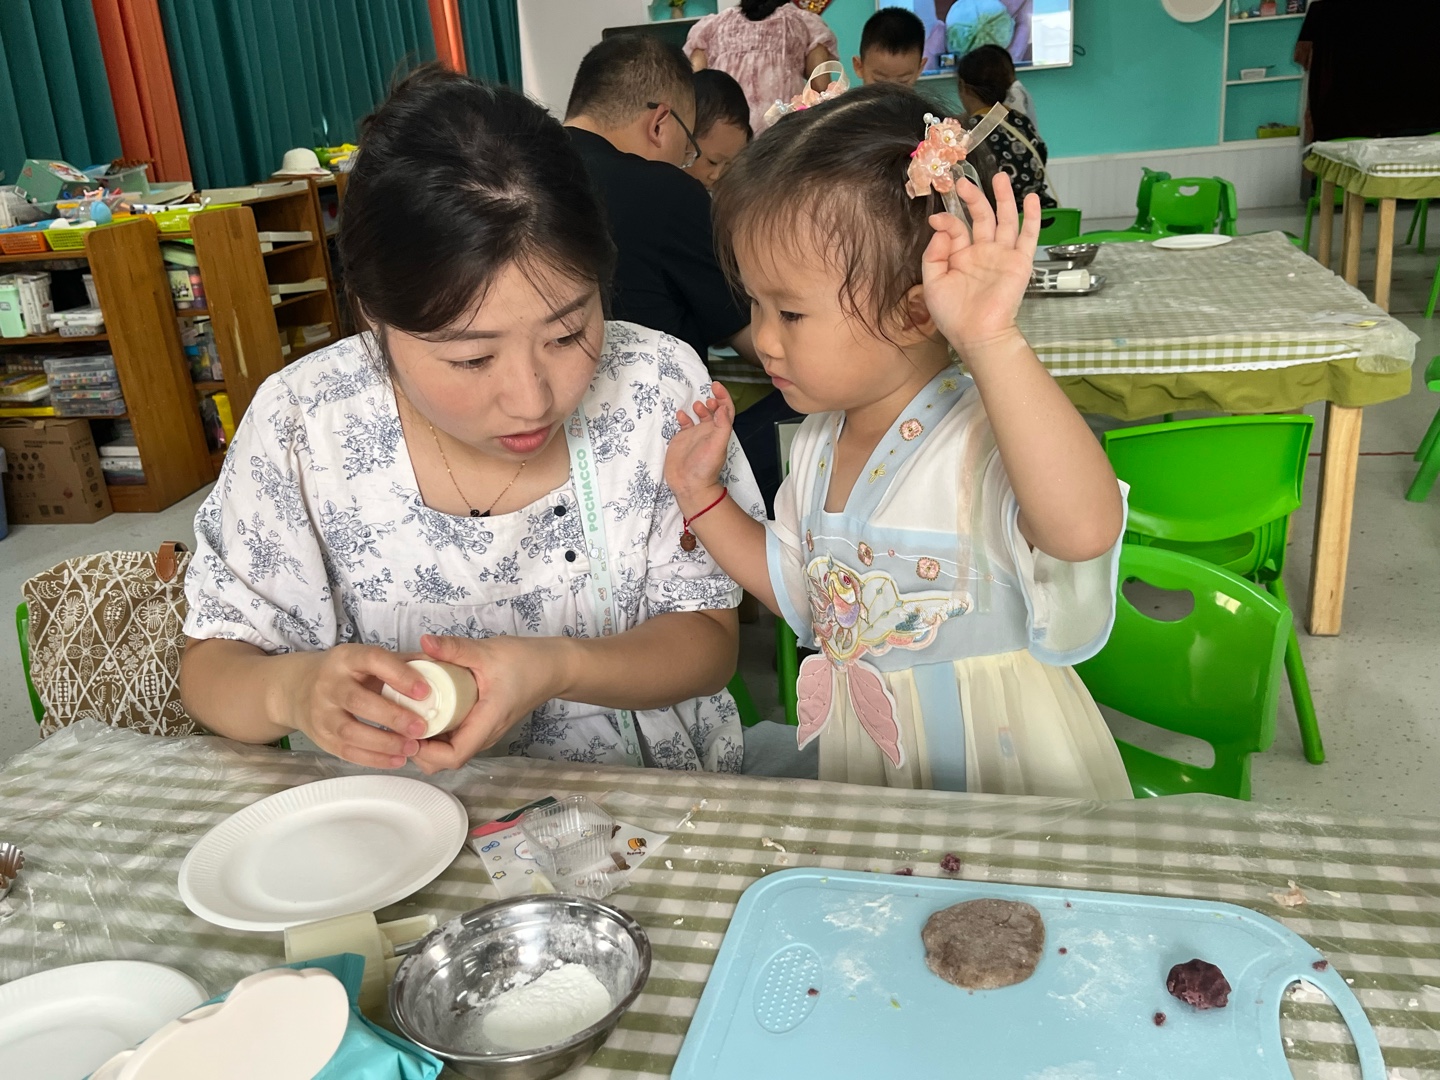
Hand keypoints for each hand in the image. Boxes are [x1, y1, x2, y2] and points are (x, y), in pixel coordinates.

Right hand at [274, 645, 429, 767]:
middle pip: (358, 701)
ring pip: (350, 731)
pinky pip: (346, 751)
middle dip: (392, 716)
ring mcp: (321, 712)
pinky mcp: (320, 736)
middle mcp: (329, 683)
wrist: (298, 688)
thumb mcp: (368, 658)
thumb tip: (443, 667)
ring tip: (412, 748)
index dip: (399, 675)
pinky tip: (396, 759)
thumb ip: (403, 662)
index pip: (372, 660)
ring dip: (384, 742)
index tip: (425, 691)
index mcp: (346, 658)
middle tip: (422, 728)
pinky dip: (373, 758)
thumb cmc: (347, 673)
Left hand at [408, 634, 567, 773]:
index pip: (453, 756)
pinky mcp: (481, 725)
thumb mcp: (488, 651)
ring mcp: (483, 732)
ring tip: (406, 714)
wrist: (554, 667)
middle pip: (445, 760)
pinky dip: (436, 731)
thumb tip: (424, 641)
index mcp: (487, 722)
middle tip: (398, 720)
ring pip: (448, 751)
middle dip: (418, 748)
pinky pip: (455, 738)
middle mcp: (484, 734)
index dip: (425, 751)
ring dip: (426, 740)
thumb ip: (455, 648)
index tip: (406, 730)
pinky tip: (424, 709)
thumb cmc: (526, 662)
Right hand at [665, 382, 734, 513]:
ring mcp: (695, 435)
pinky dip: (683, 417)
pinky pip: (684, 424)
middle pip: (714, 411)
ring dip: (699, 408)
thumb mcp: (717, 445)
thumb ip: (722, 426)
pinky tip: (681, 414)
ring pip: (699, 416)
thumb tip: (722, 407)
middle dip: (712, 401)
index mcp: (719, 432)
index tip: (716, 386)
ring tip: (696, 405)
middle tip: (707, 395)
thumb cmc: (705, 467)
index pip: (725, 410)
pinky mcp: (682, 440)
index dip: (723, 397)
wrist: (689, 484)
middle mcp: (709, 432)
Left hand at [921, 171, 1040, 354]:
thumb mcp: (932, 283)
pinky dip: (1031, 217)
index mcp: (960, 256)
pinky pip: (1028, 236)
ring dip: (1003, 198)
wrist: (977, 334)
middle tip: (963, 182)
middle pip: (981, 217)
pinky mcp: (1019, 262)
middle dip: (974, 198)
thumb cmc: (953, 315)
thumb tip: (942, 228)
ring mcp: (1002, 256)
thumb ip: (933, 254)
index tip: (936, 217)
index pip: (956, 228)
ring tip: (1000, 177)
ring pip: (1005, 220)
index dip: (947, 219)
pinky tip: (1031, 198)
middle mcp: (982, 252)